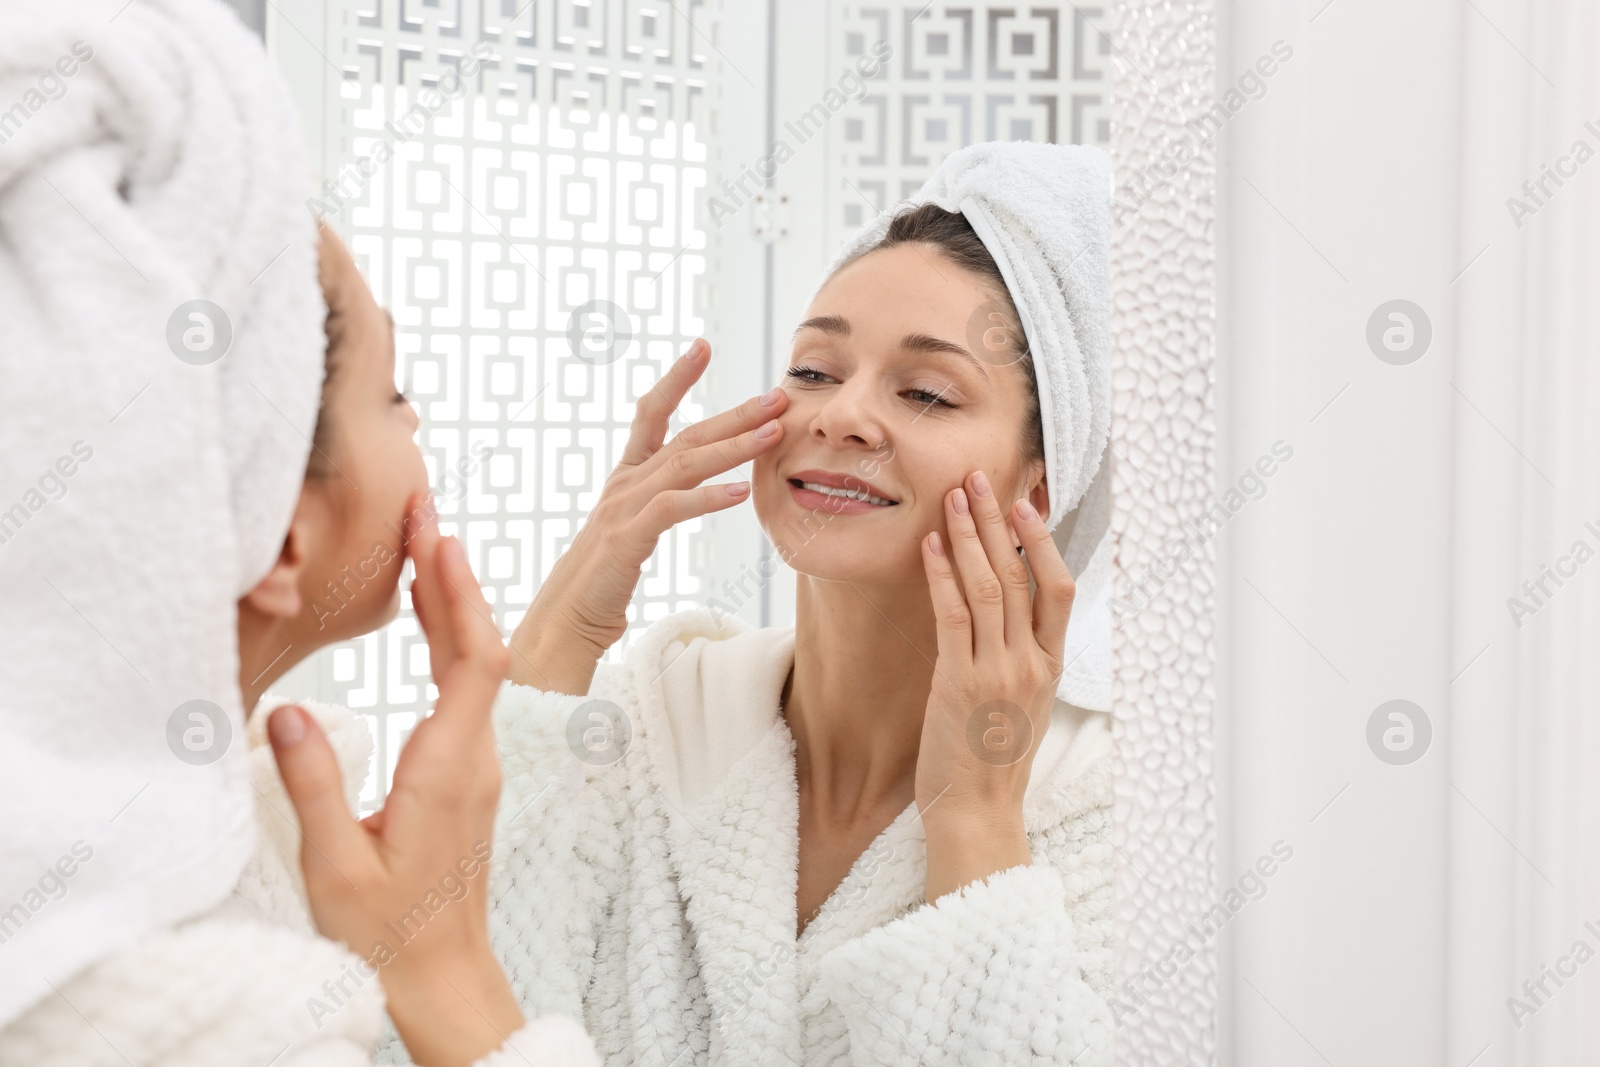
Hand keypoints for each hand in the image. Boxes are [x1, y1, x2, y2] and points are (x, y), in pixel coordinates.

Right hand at [267, 496, 519, 1066]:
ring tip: (423, 542)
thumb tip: (286, 712)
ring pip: (476, 664)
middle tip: (425, 511)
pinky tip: (427, 615)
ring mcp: (475, 764)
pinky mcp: (465, 773)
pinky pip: (467, 687)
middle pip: (479, 646)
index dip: (459, 593)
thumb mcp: (334, 864)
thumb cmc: (388, 931)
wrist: (440, 976)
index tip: (438, 537)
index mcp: (449, 768)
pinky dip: (448, 638)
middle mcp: (474, 757)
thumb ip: (313, 785)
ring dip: (453, 602)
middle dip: (454, 575)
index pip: (474, 659)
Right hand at [508, 337, 787, 693]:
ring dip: (734, 446)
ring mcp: (622, 509)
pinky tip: (739, 492)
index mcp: (624, 478)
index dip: (676, 379)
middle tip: (777, 393)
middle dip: (733, 413)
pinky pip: (672, 510)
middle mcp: (623, 484)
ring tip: (774, 431)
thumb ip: (656, 506)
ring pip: (685, 465)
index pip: (651, 414)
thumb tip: (684, 494)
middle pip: (685, 436)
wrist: (562, 625)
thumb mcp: (631, 533)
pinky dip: (707, 498)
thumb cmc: (599, 586)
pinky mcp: (626, 539)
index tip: (701, 346)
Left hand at [914, 469, 1075, 901]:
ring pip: (990, 586)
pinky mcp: (959, 684)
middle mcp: (1031, 664)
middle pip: (1021, 574)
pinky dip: (942, 575)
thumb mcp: (1022, 707)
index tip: (1026, 502)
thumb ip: (1021, 661)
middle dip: (999, 521)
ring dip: (970, 535)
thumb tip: (1006, 618)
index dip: (1043, 540)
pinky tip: (930, 545)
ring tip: (954, 496)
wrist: (977, 815)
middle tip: (980, 477)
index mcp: (1051, 667)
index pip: (1060, 588)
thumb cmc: (992, 764)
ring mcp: (998, 672)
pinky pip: (952, 617)